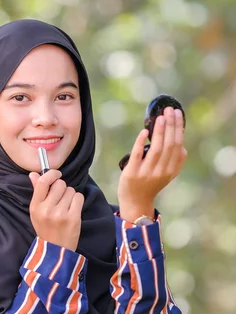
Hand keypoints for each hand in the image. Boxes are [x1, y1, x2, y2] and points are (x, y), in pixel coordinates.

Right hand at [28, 169, 83, 251]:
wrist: (55, 250)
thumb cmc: (45, 228)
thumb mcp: (36, 211)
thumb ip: (36, 191)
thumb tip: (33, 174)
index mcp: (35, 206)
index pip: (43, 182)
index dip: (52, 174)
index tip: (56, 175)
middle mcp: (47, 209)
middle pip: (60, 184)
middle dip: (62, 189)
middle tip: (61, 199)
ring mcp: (60, 214)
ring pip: (71, 190)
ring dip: (70, 196)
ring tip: (66, 207)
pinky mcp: (73, 218)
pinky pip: (79, 197)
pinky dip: (77, 201)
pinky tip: (73, 209)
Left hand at [118, 107, 186, 221]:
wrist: (136, 203)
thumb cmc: (151, 185)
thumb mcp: (167, 175)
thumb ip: (176, 162)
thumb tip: (182, 147)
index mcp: (171, 170)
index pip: (177, 145)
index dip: (178, 128)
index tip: (177, 113)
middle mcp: (161, 171)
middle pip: (169, 145)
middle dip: (170, 125)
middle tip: (169, 110)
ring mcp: (146, 172)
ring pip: (156, 149)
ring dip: (159, 132)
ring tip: (160, 118)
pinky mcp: (132, 173)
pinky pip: (138, 155)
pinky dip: (141, 143)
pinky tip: (144, 132)